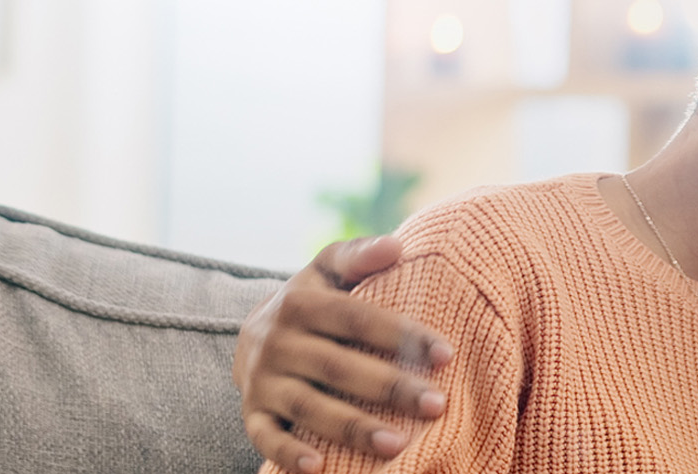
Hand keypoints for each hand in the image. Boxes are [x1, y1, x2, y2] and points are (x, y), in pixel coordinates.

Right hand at [234, 236, 455, 472]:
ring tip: (397, 445)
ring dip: (352, 428)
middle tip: (436, 405)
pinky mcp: (252, 413)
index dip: (402, 335)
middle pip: (338, 367)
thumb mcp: (327, 270)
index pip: (357, 319)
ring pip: (308, 406)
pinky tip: (319, 468)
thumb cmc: (312, 300)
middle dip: (389, 387)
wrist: (254, 332)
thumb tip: (396, 246)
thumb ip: (358, 255)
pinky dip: (287, 455)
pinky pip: (265, 437)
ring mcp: (262, 380)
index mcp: (300, 302)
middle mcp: (277, 341)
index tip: (446, 354)